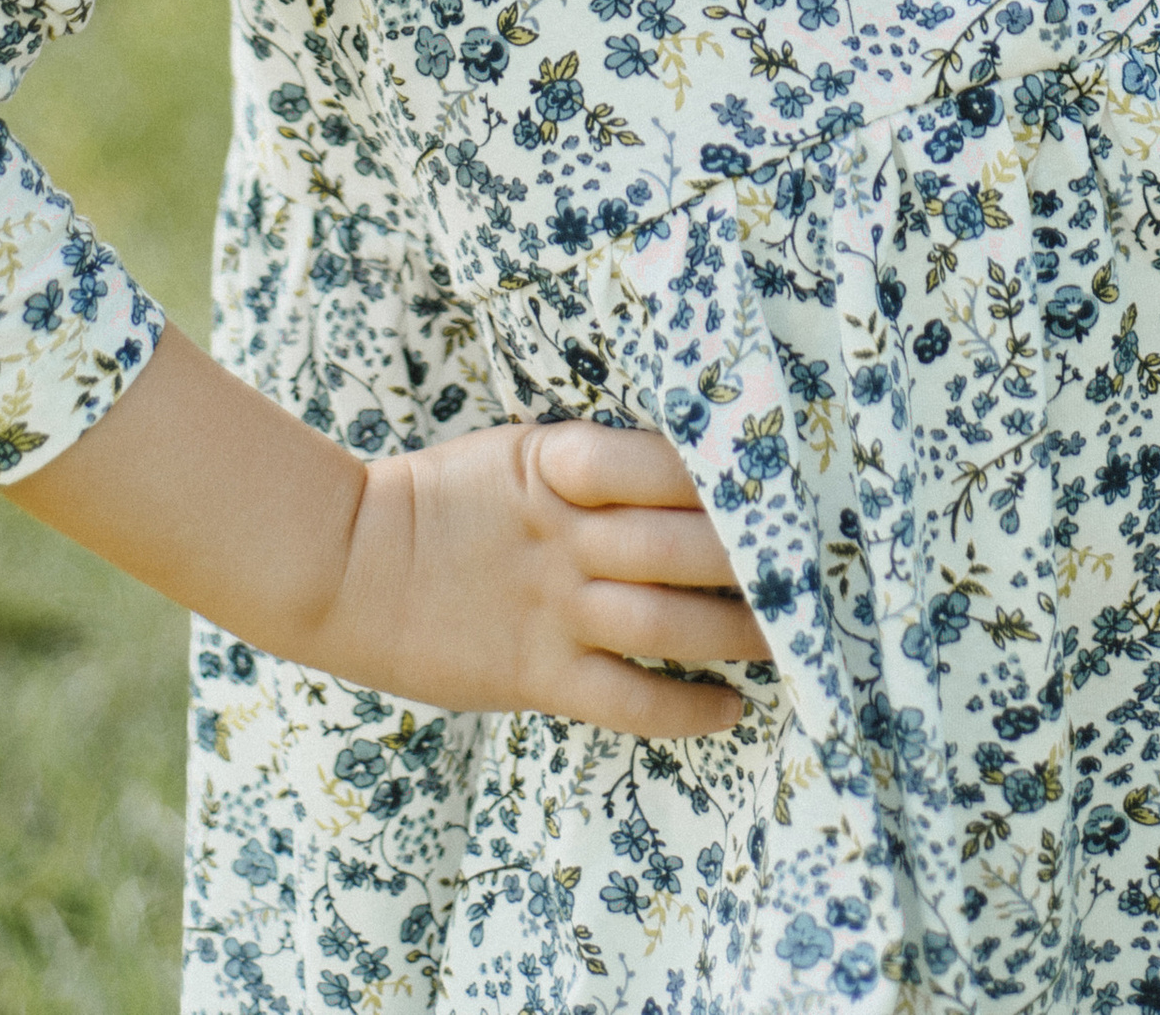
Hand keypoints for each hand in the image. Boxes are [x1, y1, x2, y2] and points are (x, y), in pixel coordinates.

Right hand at [316, 419, 770, 738]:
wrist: (346, 564)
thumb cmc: (441, 501)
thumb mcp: (515, 453)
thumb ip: (590, 463)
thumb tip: (684, 474)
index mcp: (559, 465)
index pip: (666, 464)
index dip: (731, 479)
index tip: (785, 488)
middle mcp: (567, 535)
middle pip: (686, 545)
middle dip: (756, 559)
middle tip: (813, 566)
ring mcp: (553, 607)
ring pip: (670, 623)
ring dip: (740, 634)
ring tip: (789, 639)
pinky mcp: (535, 672)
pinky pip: (629, 697)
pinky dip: (687, 707)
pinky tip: (730, 707)